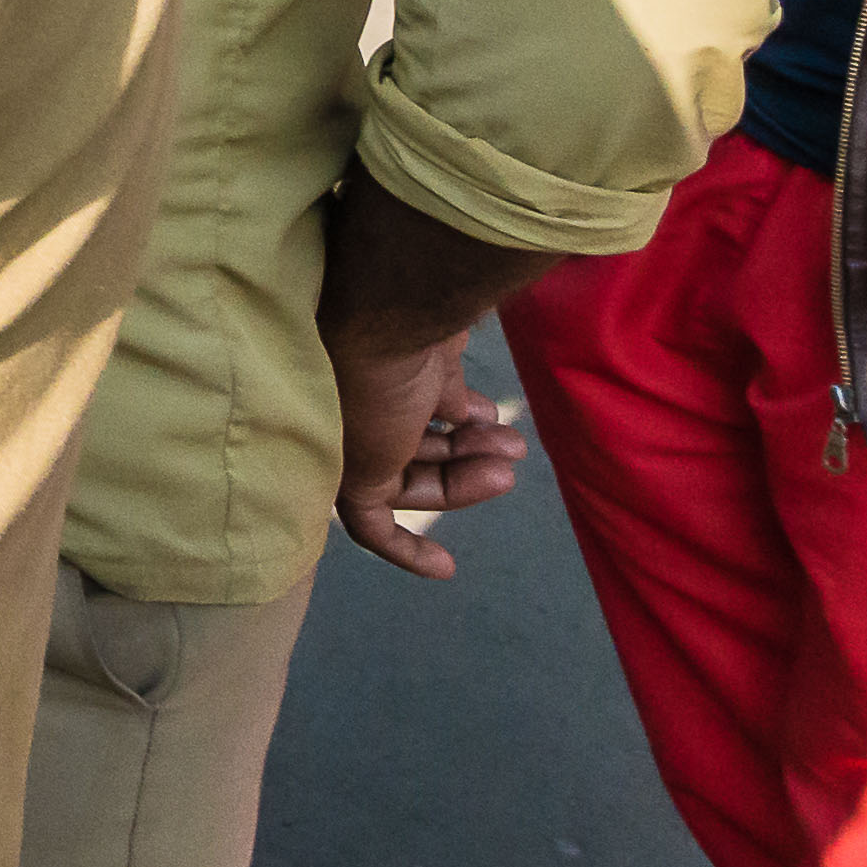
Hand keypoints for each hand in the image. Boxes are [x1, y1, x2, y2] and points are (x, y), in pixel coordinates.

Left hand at [306, 177, 551, 579]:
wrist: (385, 305)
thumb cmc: (421, 297)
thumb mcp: (454, 330)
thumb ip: (465, 358)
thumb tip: (481, 394)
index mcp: (386, 360)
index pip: (420, 401)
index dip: (458, 419)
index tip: (493, 423)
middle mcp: (364, 399)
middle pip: (419, 443)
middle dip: (471, 449)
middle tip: (515, 447)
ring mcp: (354, 436)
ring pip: (413, 478)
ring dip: (465, 480)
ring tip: (509, 465)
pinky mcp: (352, 473)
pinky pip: (371, 527)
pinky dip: (406, 549)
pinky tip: (446, 568)